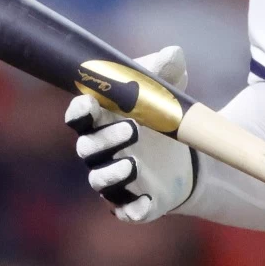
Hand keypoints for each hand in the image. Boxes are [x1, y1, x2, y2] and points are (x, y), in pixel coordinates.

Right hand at [63, 46, 193, 221]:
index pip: (78, 116)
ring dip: (113, 173)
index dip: (80, 111)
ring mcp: (116, 179)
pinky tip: (146, 203)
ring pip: (101, 181)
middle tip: (133, 128)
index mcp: (101, 120)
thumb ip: (164, 69)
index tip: (90, 104)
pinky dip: (133, 209)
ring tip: (135, 164)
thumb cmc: (162, 114)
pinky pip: (127, 210)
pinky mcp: (134, 202)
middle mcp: (101, 152)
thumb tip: (171, 55)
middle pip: (88, 148)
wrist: (186, 154)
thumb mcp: (167, 88)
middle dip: (106, 139)